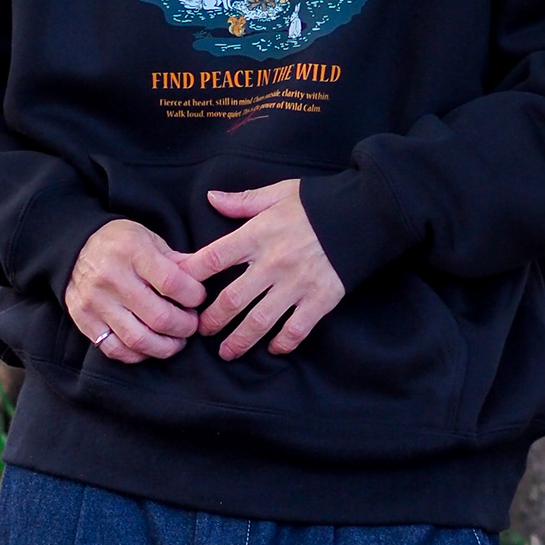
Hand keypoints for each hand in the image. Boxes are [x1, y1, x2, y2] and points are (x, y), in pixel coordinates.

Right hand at [65, 219, 206, 363]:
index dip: (194, 296)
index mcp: (133, 252)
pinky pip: (115, 350)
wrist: (74, 247)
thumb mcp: (149, 239)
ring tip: (176, 340)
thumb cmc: (120, 243)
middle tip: (192, 323)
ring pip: (139, 340)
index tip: (198, 298)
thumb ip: (176, 261)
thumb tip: (204, 279)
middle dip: (185, 326)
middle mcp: (112, 278)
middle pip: (160, 317)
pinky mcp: (84, 321)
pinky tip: (151, 346)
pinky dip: (138, 355)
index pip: (173, 283)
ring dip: (166, 347)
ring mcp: (96, 303)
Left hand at [173, 179, 344, 361]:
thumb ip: (243, 201)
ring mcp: (297, 283)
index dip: (191, 276)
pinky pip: (296, 329)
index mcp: (258, 234)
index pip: (213, 259)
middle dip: (212, 320)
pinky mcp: (321, 298)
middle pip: (231, 300)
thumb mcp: (278, 193)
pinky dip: (283, 343)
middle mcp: (274, 262)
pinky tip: (273, 348)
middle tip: (200, 331)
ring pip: (259, 321)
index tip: (178, 289)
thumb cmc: (317, 202)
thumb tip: (211, 198)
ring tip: (227, 351)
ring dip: (239, 340)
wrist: (365, 212)